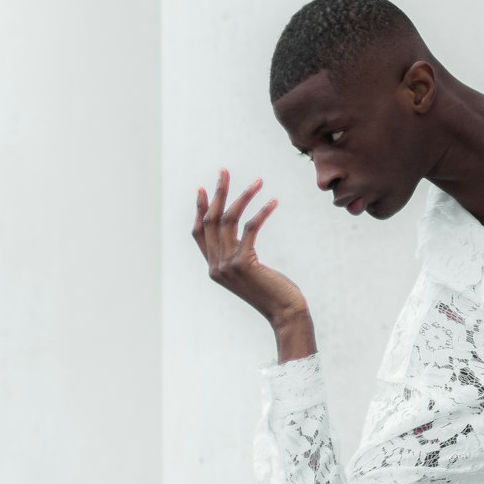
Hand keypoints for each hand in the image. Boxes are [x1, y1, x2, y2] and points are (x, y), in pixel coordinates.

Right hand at [193, 169, 309, 329]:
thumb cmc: (273, 291)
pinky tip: (273, 202)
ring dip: (243, 197)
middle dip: (218, 193)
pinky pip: (250, 228)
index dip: (200, 210)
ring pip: (229, 221)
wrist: (284, 312)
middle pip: (211, 221)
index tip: (204, 189)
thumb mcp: (249, 271)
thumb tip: (242, 231)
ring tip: (258, 181)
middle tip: (224, 171)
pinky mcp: (243, 263)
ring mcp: (227, 266)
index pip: (199, 233)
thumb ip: (238, 255)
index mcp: (213, 268)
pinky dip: (262, 212)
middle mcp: (215, 266)